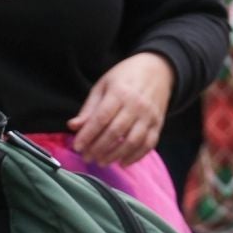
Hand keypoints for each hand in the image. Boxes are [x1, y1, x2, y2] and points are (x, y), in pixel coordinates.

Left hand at [68, 51, 173, 165]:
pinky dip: (136, 156)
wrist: (158, 70)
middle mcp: (136, 105)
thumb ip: (90, 108)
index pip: (101, 118)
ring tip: (102, 161)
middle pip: (115, 132)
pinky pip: (148, 144)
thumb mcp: (103, 86)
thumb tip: (73, 126)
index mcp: (119, 93)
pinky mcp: (159, 124)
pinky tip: (122, 162)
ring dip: (115, 154)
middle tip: (87, 157)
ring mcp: (149, 116)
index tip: (77, 147)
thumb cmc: (126, 77)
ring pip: (132, 141)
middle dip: (99, 148)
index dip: (88, 135)